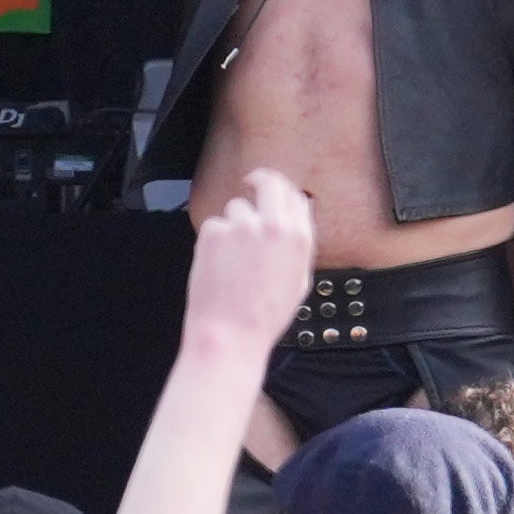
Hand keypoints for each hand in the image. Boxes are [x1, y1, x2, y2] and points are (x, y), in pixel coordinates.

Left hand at [183, 168, 316, 359]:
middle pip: (269, 183)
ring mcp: (241, 225)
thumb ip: (297, 245)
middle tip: (250, 182)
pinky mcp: (214, 231)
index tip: (274, 189)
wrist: (231, 332)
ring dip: (234, 224)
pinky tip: (218, 266)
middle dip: (260, 180)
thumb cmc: (264, 315)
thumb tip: (295, 218)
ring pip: (237, 208)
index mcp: (299, 238)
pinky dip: (214, 240)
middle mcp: (273, 225)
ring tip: (234, 261)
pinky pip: (215, 225)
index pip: (295, 196)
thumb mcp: (298, 279)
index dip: (284, 191)